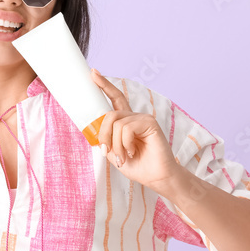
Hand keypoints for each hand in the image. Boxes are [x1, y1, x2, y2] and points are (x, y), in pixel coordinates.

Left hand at [90, 68, 182, 192]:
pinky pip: (127, 129)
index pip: (114, 98)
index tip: (93, 72)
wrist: (156, 177)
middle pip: (109, 115)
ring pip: (116, 123)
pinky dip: (125, 144)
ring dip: (116, 145)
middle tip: (108, 153)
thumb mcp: (114, 152)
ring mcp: (142, 118)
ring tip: (124, 157)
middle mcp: (133, 116)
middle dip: (104, 136)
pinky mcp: (150, 122)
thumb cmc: (137, 166)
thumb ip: (105, 139)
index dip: (104, 85)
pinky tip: (133, 152)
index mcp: (125, 121)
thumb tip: (93, 130)